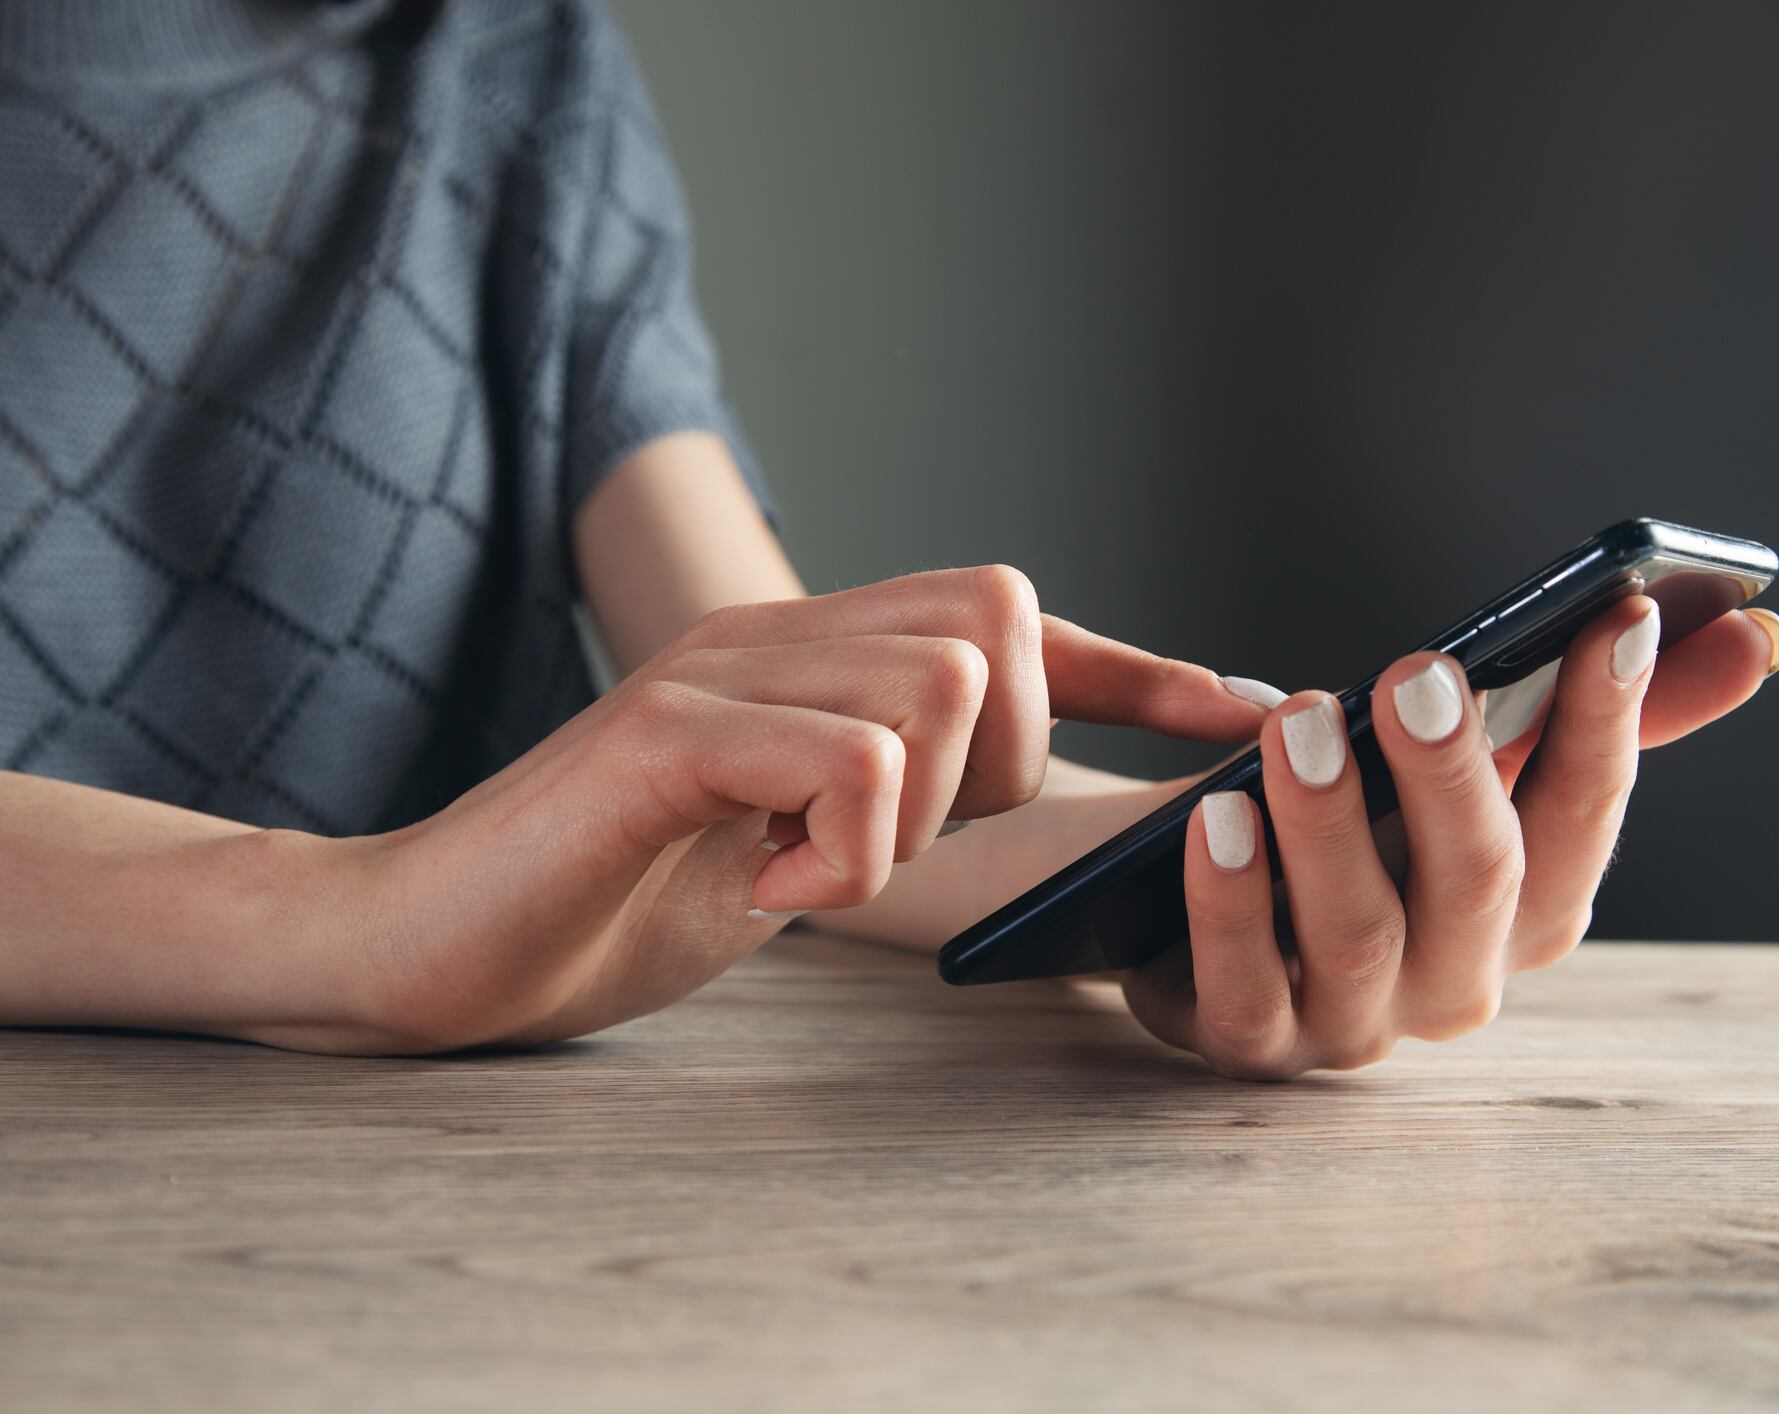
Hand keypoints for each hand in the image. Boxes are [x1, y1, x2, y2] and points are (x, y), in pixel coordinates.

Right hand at [295, 567, 1266, 1053]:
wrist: (435, 942)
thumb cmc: (621, 900)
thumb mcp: (800, 848)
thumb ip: (899, 799)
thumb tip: (1038, 805)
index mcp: (820, 654)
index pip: (1017, 621)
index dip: (1142, 666)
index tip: (1248, 710)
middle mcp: (777, 631)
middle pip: (999, 619)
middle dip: (1008, 752)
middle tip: (905, 842)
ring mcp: (718, 668)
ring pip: (938, 686)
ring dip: (916, 813)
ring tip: (817, 872)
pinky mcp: (662, 734)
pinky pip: (842, 754)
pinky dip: (846, 843)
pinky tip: (778, 886)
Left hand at [1121, 602, 1778, 1079]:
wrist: (1194, 904)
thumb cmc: (1354, 825)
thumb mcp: (1467, 767)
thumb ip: (1601, 715)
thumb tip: (1754, 635)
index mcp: (1529, 907)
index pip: (1584, 814)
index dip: (1609, 720)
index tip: (1618, 617)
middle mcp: (1459, 979)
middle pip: (1480, 881)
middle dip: (1455, 773)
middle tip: (1416, 672)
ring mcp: (1352, 1020)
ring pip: (1359, 930)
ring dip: (1332, 819)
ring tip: (1299, 721)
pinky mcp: (1245, 1038)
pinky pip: (1244, 983)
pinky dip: (1232, 898)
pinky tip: (1215, 815)